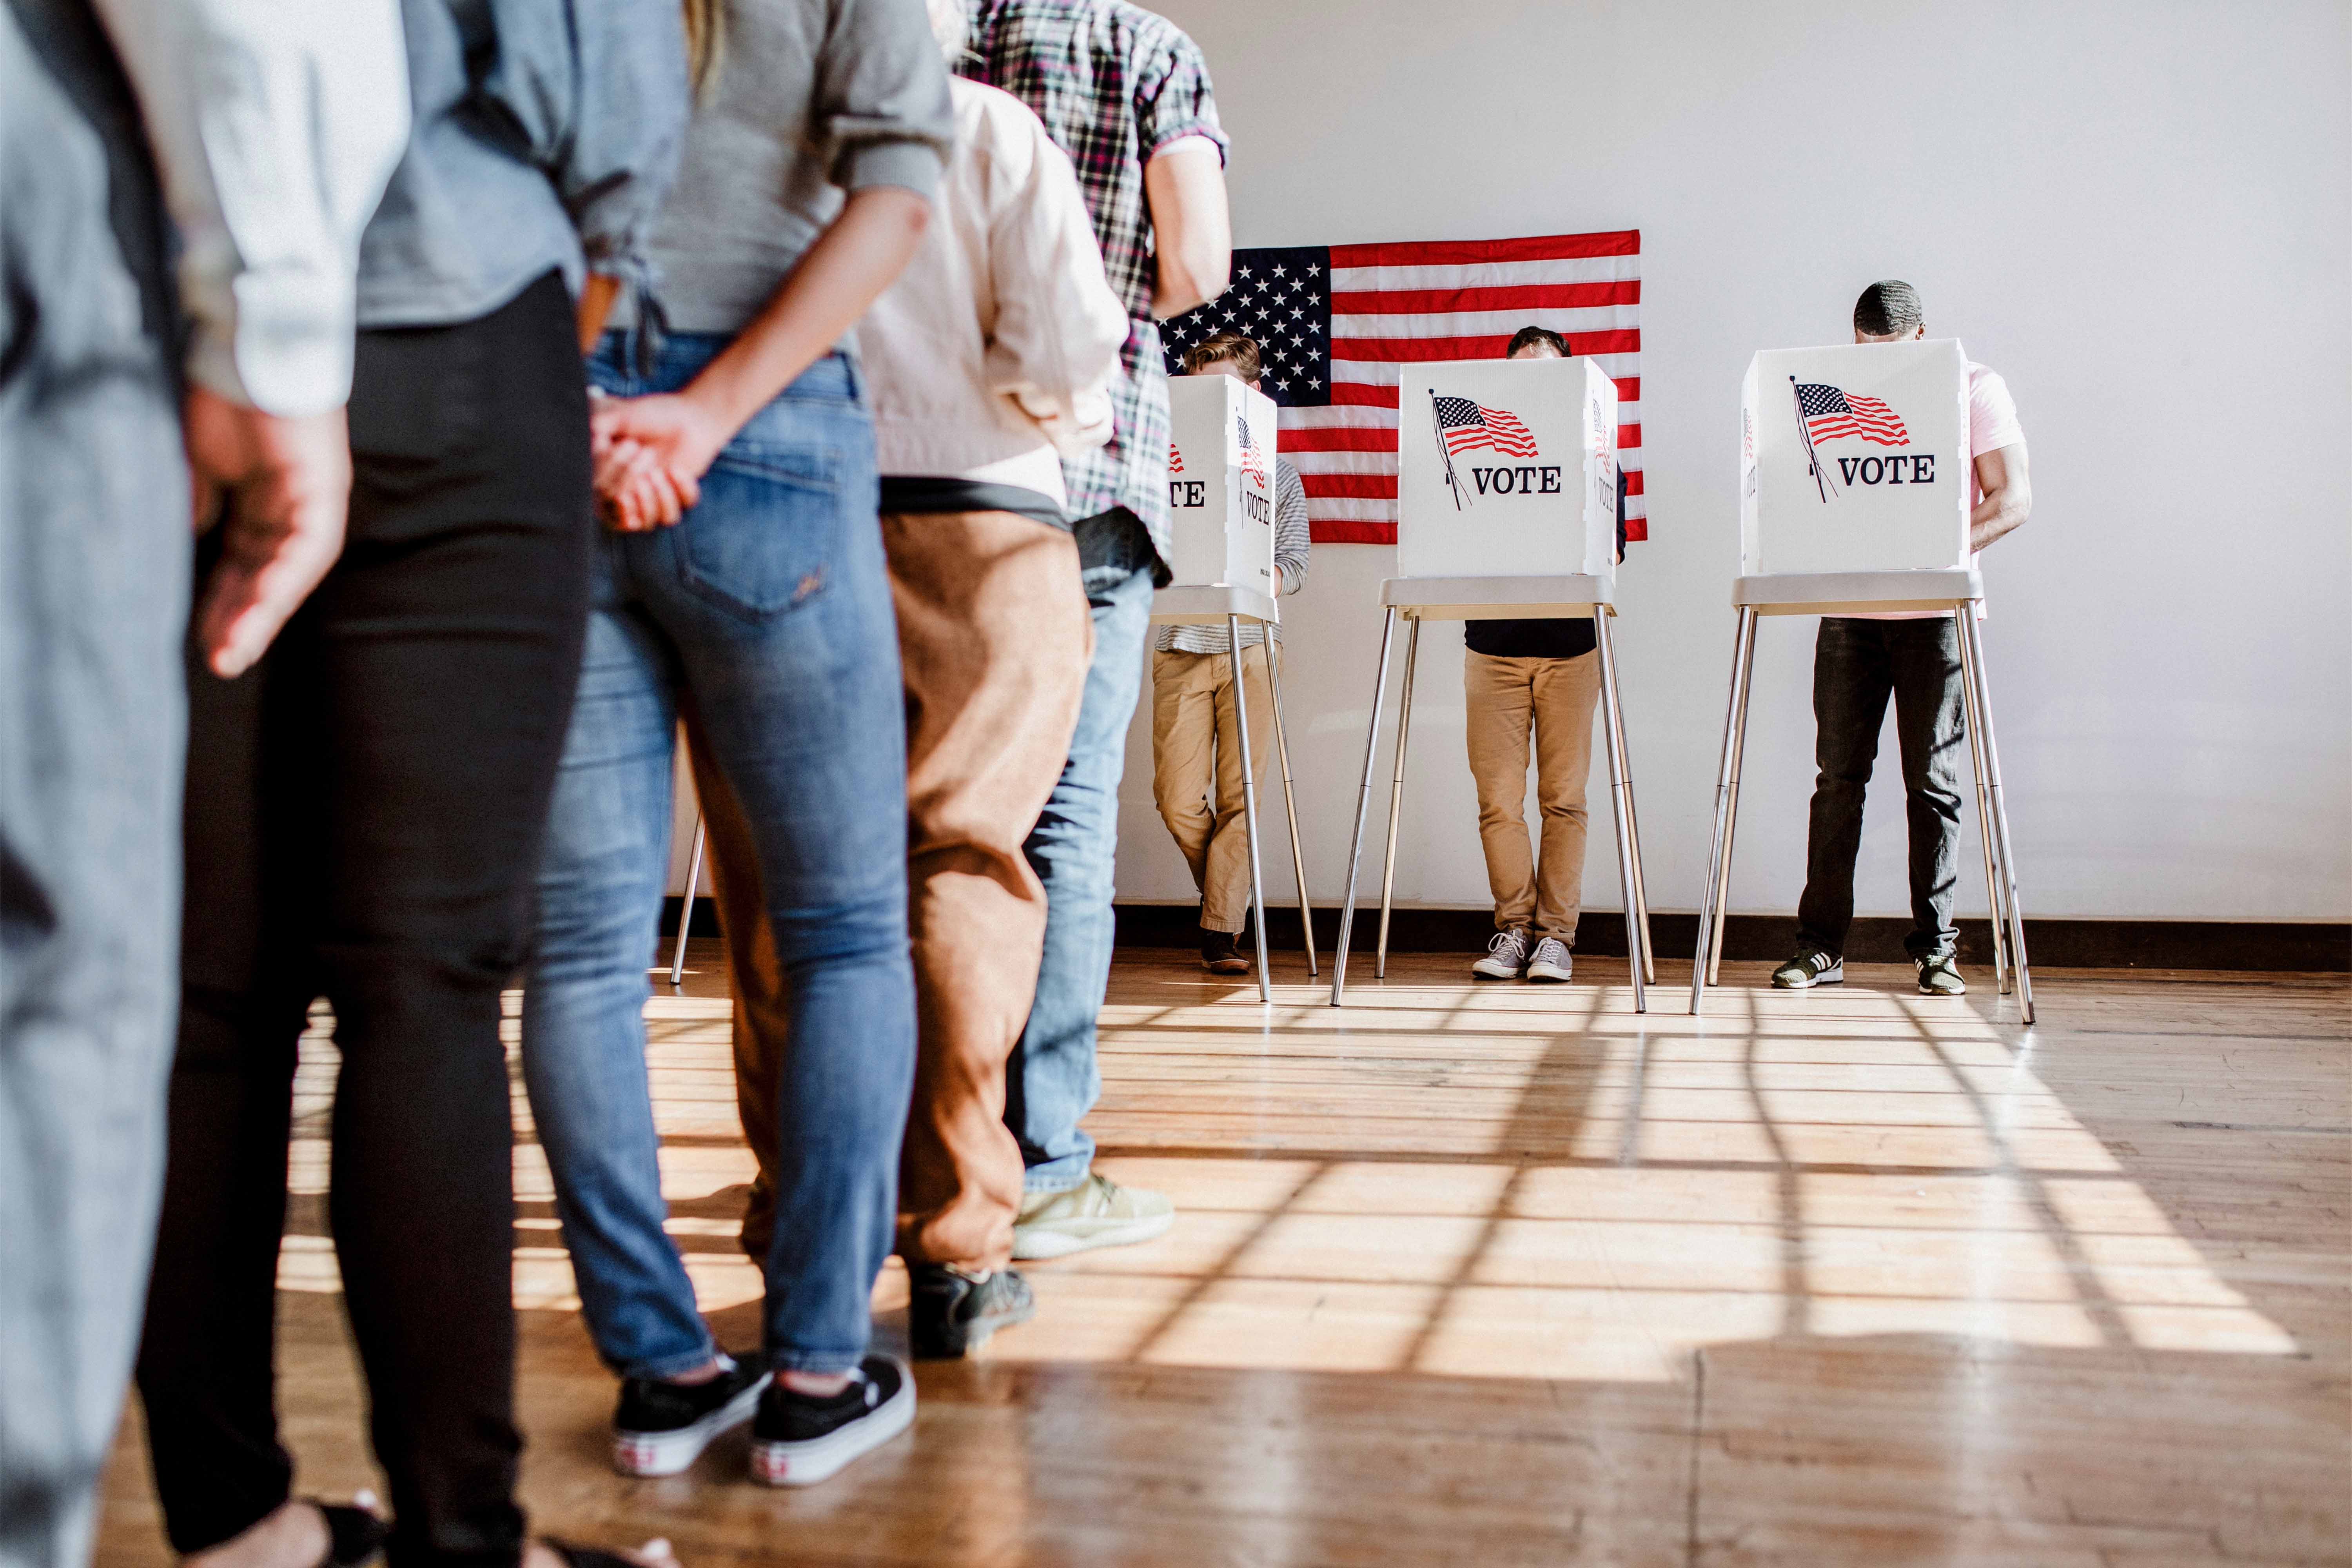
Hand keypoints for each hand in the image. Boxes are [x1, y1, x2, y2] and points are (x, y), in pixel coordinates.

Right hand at [184, 387, 352, 677]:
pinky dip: (281, 579)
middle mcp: (294, 507)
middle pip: (268, 577)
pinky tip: (259, 609)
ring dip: (260, 613)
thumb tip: (192, 536)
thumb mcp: (202, 461)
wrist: (244, 344)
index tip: (205, 643)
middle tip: (219, 662)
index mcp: (266, 503)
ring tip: (233, 651)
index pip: (247, 566)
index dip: (224, 604)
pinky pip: (305, 546)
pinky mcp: (320, 488)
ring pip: (289, 573)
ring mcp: (311, 498)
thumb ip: (203, 502)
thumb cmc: (221, 395)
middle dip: (242, 621)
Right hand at [589, 392, 727, 529]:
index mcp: (607, 477)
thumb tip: (590, 433)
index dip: (604, 479)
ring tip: (658, 470)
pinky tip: (676, 469)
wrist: (688, 416)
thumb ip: (602, 424)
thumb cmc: (651, 415)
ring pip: (649, 522)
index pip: (597, 495)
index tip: (612, 448)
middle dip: (627, 482)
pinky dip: (679, 491)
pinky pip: (676, 512)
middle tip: (642, 452)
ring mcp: (653, 499)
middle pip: (619, 513)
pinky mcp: (677, 498)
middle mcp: (628, 493)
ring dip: (654, 498)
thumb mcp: (622, 415)